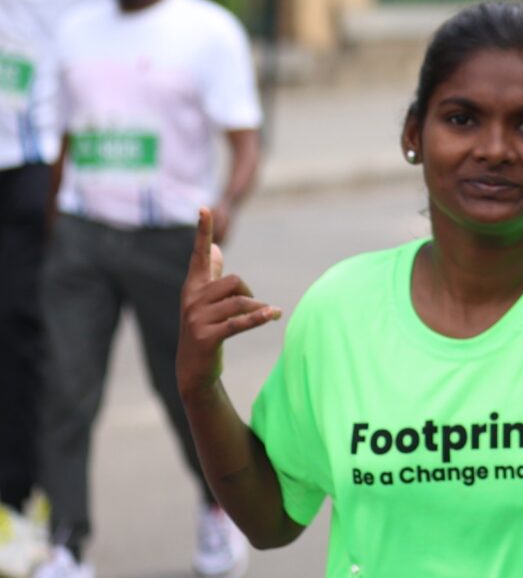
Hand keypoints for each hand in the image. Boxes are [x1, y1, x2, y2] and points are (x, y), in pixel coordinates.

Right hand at [176, 209, 280, 398]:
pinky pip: (239, 322)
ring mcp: (197, 318)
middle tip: (253, 307)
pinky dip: (259, 317)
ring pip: (239, 301)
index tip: (205, 208)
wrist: (193, 369)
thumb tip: (215, 248)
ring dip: (257, 309)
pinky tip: (274, 314)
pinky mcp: (207, 336)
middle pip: (234, 281)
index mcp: (193, 287)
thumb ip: (210, 274)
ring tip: (264, 316)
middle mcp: (192, 299)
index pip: (198, 255)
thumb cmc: (204, 328)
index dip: (203, 232)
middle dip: (250, 293)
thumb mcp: (205, 301)